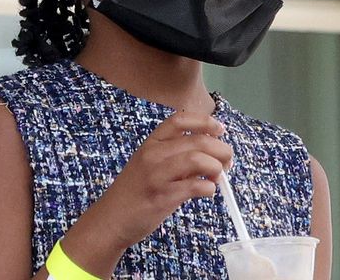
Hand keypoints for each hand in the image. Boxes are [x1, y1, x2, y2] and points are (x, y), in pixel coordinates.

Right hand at [65, 111, 233, 267]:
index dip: (204, 121)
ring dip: (216, 168)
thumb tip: (211, 151)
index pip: (179, 120)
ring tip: (216, 178)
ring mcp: (157, 175)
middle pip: (197, 140)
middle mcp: (153, 154)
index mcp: (150, 143)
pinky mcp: (163, 197)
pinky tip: (206, 192)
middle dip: (221, 150)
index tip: (219, 130)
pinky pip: (196, 187)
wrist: (111, 218)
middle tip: (227, 162)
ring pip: (198, 160)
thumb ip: (175, 156)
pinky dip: (209, 188)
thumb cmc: (135, 191)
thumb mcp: (149, 165)